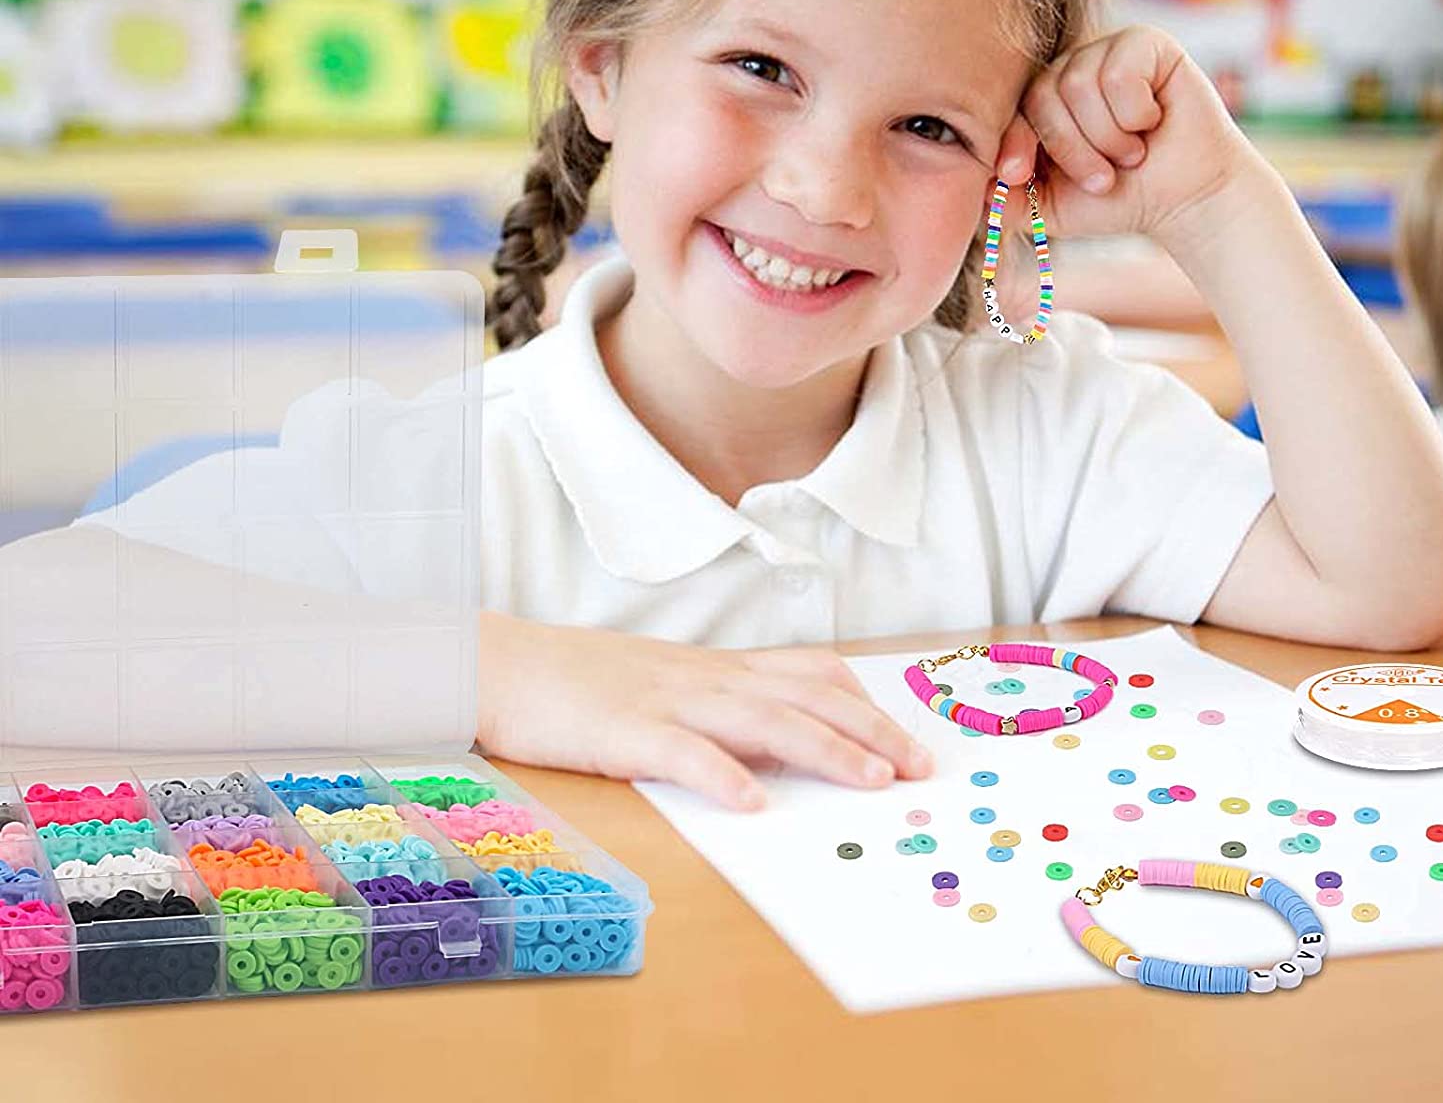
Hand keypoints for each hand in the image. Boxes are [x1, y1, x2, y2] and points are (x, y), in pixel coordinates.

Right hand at [476, 614, 933, 810]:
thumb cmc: (581, 683)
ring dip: (823, 748)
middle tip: (917, 768)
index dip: (864, 704)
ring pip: (760, 718)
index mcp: (716, 668)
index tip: (907, 739)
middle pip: (803, 696)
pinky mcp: (621, 728)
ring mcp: (665, 699)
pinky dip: (720, 774)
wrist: (500, 663)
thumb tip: (779, 751)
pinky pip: (680, 751)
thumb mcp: (664, 686)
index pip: (808, 672)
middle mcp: (704, 677)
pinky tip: (753, 803)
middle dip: (869, 730)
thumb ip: (719, 710)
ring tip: (870, 781)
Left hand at [994, 26, 1252, 242]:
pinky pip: (1119, 73)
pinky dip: (1136, 113)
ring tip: (1133, 153)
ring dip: (1108, 137)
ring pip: (1080, 85)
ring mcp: (1106, 52)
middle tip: (1103, 179)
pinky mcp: (1146, 44)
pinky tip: (1154, 122)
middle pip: (1043, 96)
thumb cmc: (1118, 199)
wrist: (1184, 200)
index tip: (1016, 175)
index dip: (1013, 142)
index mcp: (1042, 102)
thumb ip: (1003, 200)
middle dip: (1071, 150)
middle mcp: (1070, 69)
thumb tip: (966, 192)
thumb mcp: (1047, 207)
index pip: (1010, 110)